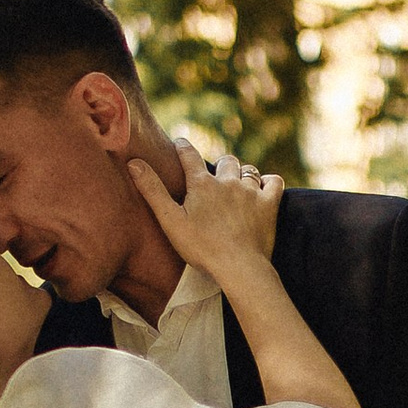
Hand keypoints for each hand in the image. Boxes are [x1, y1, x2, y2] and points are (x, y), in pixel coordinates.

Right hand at [136, 138, 283, 281]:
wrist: (239, 266)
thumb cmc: (202, 247)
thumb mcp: (171, 220)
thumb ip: (153, 191)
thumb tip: (134, 163)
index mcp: (202, 184)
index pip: (189, 155)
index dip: (183, 147)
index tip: (180, 142)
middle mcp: (227, 181)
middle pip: (225, 161)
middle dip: (220, 166)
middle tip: (215, 177)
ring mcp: (250, 192)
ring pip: (248, 170)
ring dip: (242, 174)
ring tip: (237, 185)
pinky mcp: (269, 205)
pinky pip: (274, 182)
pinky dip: (269, 182)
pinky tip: (263, 188)